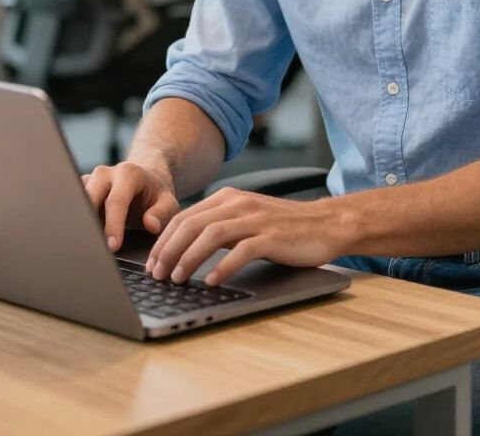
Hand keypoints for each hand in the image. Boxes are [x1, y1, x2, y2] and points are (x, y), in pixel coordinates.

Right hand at [82, 162, 180, 250]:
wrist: (145, 181)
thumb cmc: (156, 196)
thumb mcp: (169, 203)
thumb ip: (162, 213)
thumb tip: (151, 225)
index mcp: (128, 173)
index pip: (116, 201)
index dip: (113, 225)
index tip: (113, 247)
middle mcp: (106, 173)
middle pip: (89, 197)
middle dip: (89, 223)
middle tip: (92, 249)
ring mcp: (91, 180)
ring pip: (76, 200)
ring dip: (78, 222)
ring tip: (83, 245)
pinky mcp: (81, 189)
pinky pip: (72, 205)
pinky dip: (74, 221)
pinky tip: (78, 239)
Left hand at [146, 186, 340, 286]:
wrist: (327, 223)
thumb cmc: (285, 227)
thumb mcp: (247, 218)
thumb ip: (221, 225)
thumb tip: (185, 247)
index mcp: (229, 197)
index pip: (184, 217)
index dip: (163, 241)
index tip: (152, 263)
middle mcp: (239, 203)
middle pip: (192, 224)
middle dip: (168, 251)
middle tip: (156, 275)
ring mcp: (256, 219)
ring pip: (211, 235)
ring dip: (189, 258)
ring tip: (177, 279)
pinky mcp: (273, 236)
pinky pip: (241, 251)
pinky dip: (223, 267)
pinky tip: (212, 282)